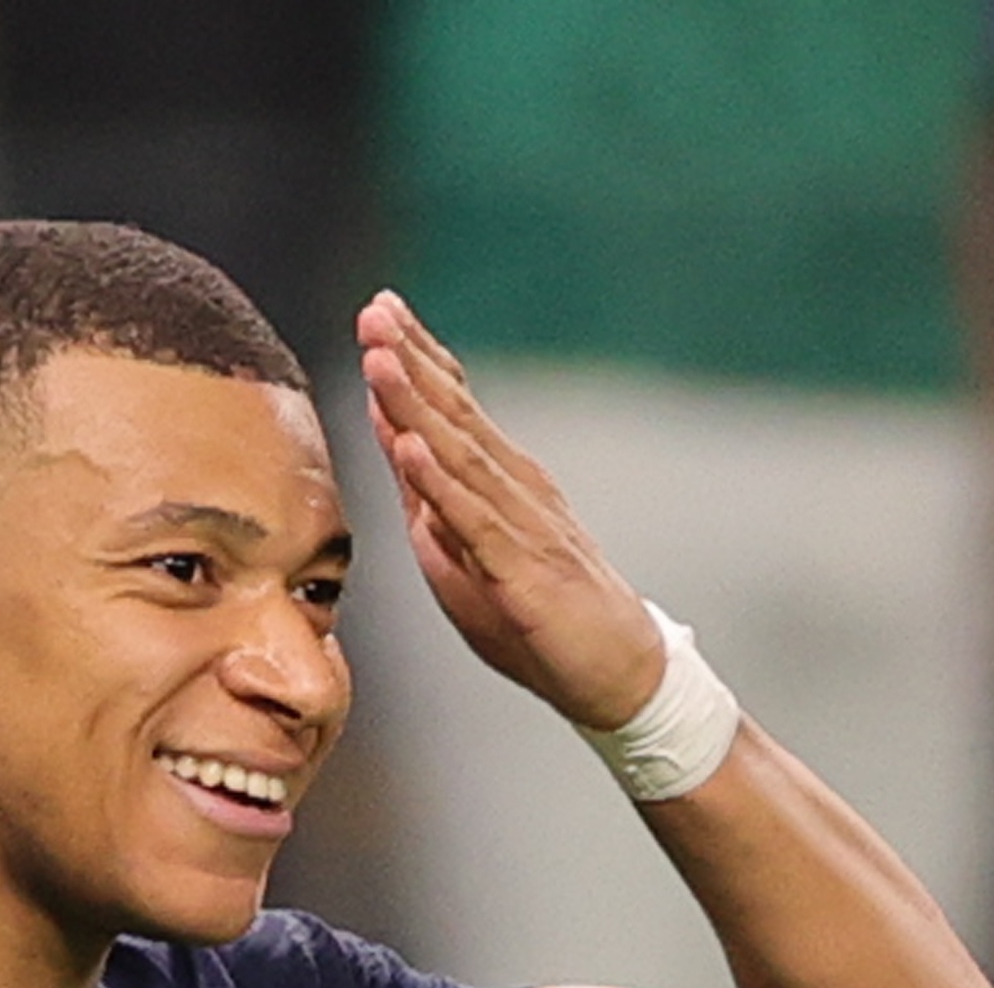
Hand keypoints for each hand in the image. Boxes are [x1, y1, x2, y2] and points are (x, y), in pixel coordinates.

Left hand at [358, 291, 673, 729]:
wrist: (618, 671)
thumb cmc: (543, 620)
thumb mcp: (471, 558)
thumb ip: (436, 506)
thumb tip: (400, 456)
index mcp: (499, 483)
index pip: (453, 411)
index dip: (416, 361)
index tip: (381, 312)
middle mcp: (513, 490)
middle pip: (454, 415)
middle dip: (410, 361)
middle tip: (375, 310)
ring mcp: (519, 526)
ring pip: (459, 455)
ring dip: (416, 405)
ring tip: (380, 359)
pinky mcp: (522, 571)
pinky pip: (474, 522)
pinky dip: (440, 484)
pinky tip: (412, 450)